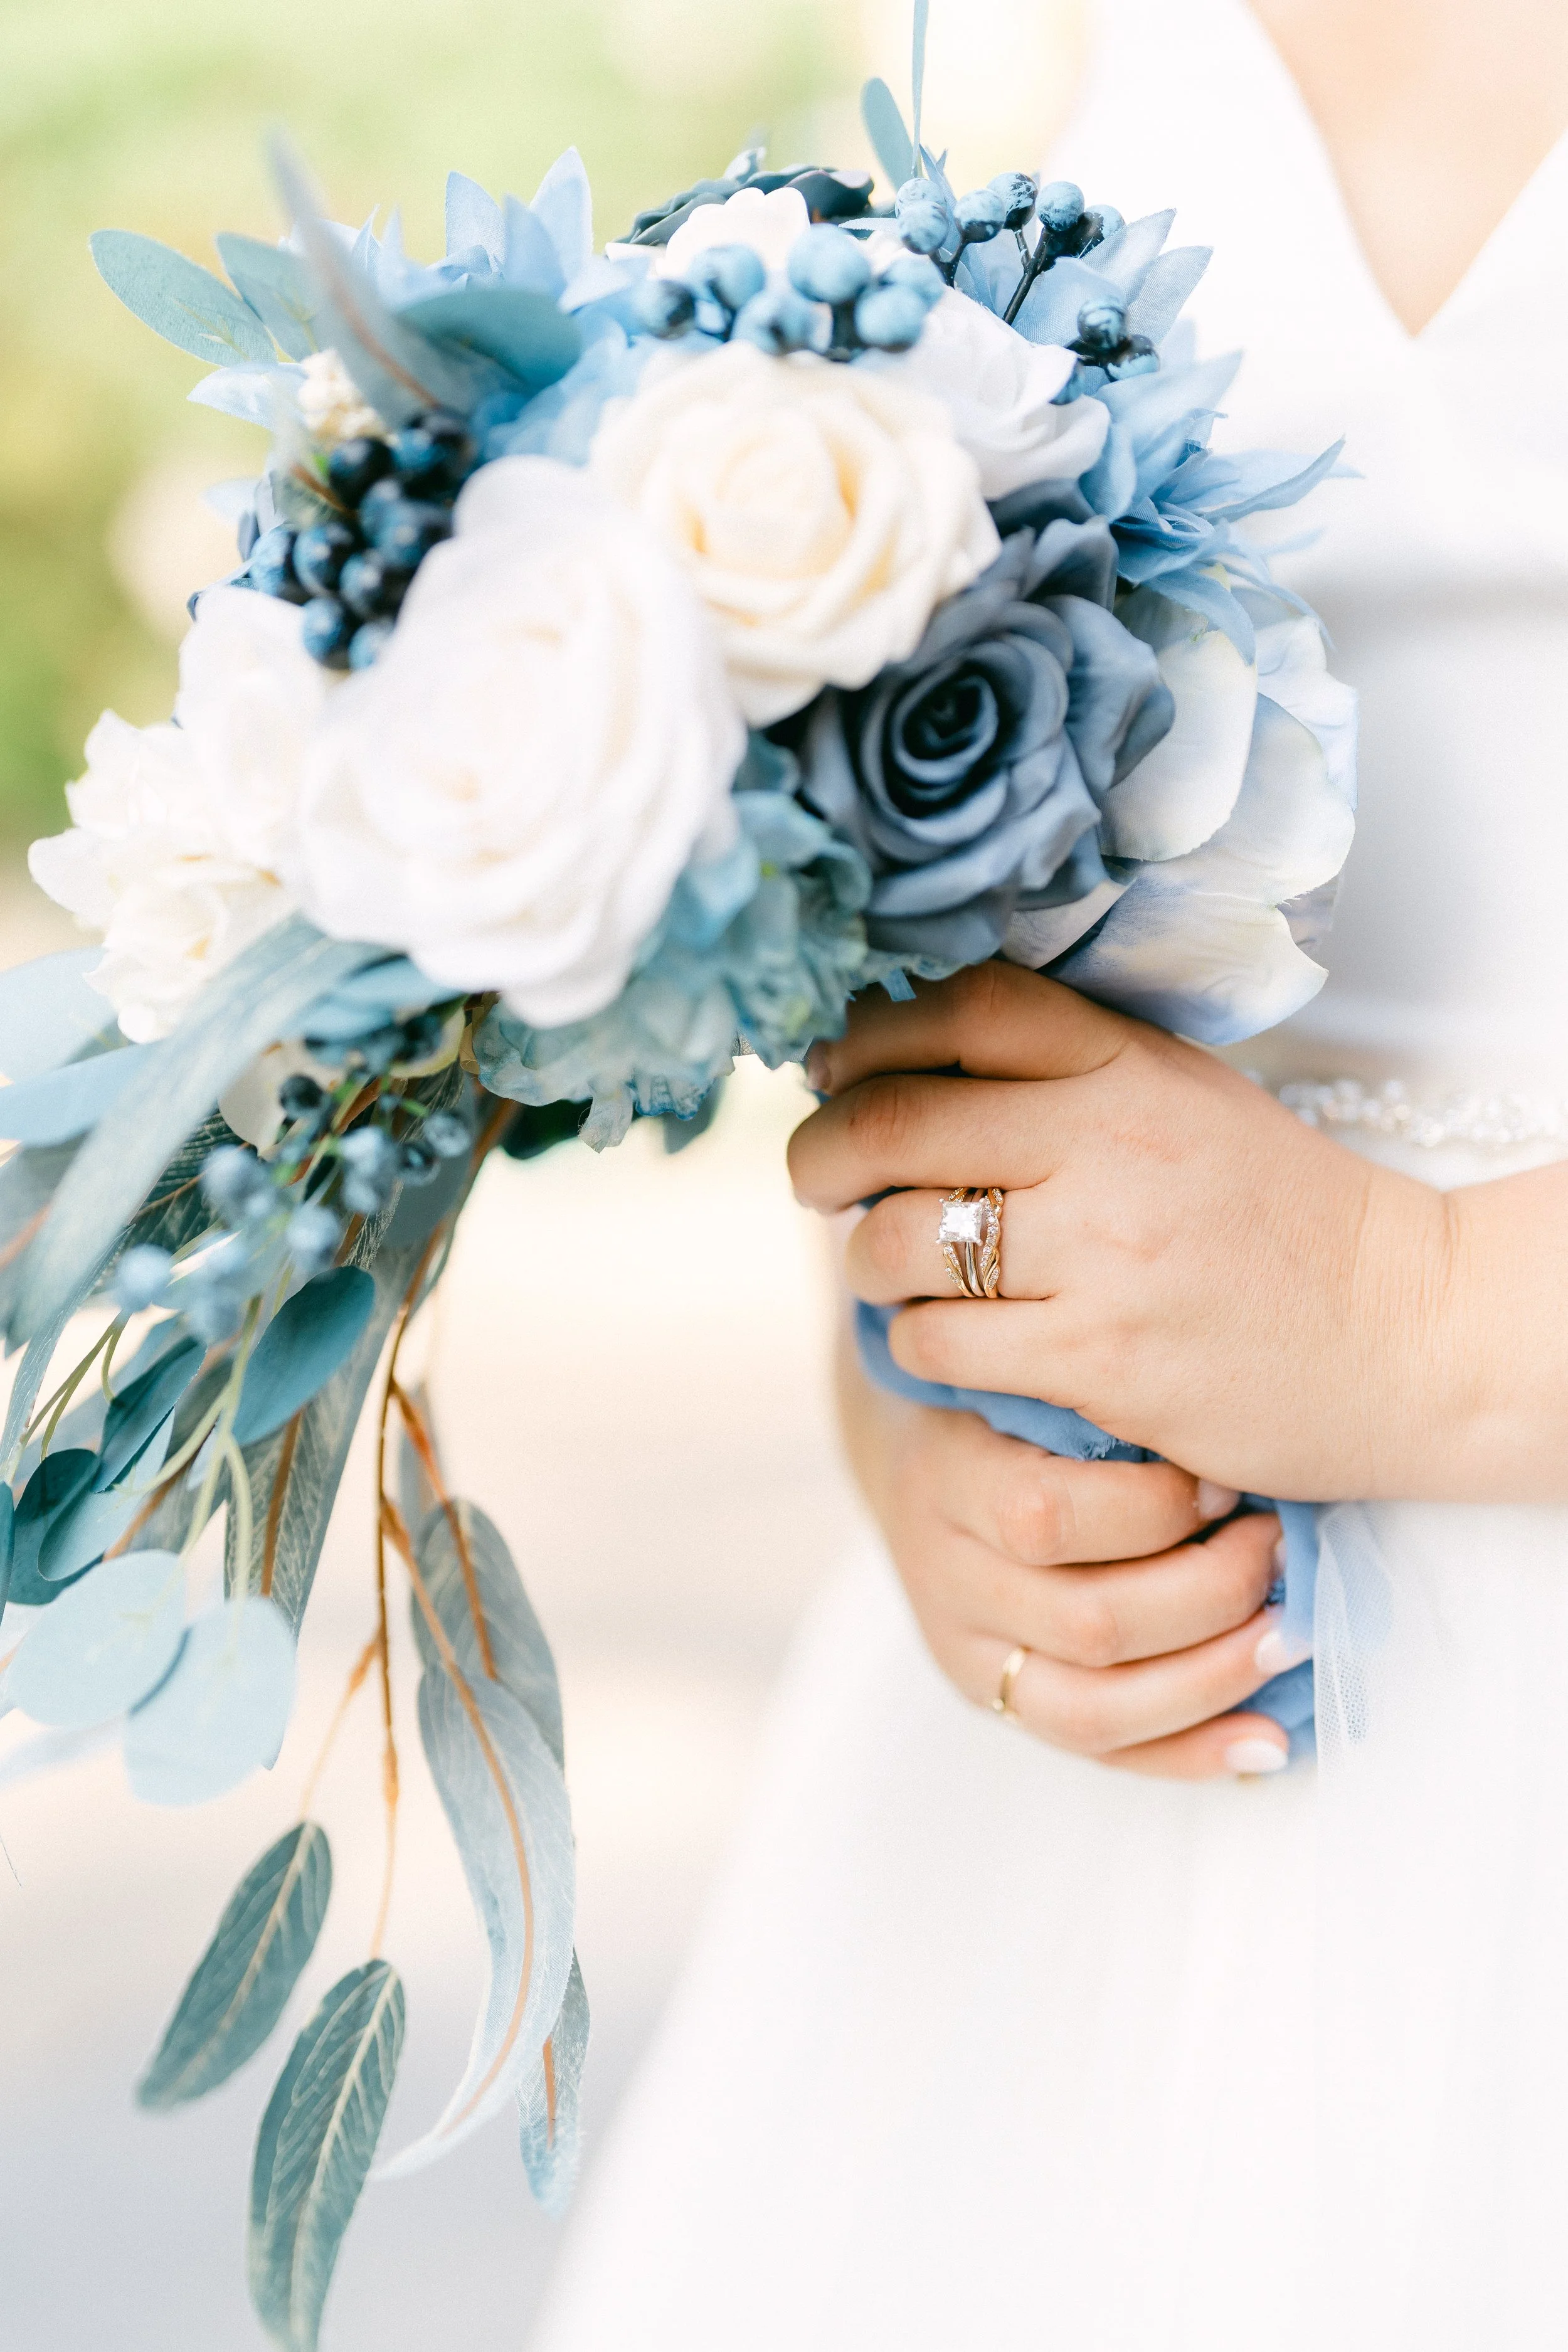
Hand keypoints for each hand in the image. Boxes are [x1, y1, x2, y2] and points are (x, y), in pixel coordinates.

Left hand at [795, 965, 1567, 1502]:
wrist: (1403, 1335)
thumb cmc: (1278, 1217)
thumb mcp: (1187, 1099)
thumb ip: (1071, 1068)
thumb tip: (912, 1055)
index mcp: (1131, 1063)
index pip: (962, 1007)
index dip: (867, 1032)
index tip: (831, 1064)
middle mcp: (1110, 1143)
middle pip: (896, 1123)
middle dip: (820, 1153)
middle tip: (812, 1178)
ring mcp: (1103, 1255)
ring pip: (899, 1241)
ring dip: (865, 1260)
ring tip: (886, 1268)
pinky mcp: (1100, 1358)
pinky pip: (942, 1342)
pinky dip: (918, 1345)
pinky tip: (945, 1340)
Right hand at [835, 1331, 1295, 1776]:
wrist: (925, 1458)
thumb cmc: (1010, 1400)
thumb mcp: (1028, 1375)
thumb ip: (1095, 1395)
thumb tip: (1226, 1447)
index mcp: (947, 1478)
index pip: (1044, 1517)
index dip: (1152, 1510)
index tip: (1227, 1483)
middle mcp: (944, 1578)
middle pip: (1087, 1622)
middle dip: (1209, 1594)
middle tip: (1279, 1552)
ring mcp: (966, 1653)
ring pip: (1095, 1708)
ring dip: (1213, 1676)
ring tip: (1289, 1634)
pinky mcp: (998, 1703)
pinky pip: (1100, 1753)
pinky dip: (1192, 1752)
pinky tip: (1267, 1740)